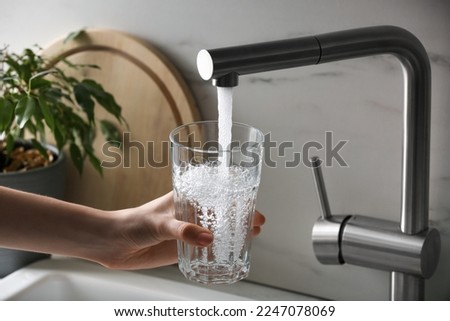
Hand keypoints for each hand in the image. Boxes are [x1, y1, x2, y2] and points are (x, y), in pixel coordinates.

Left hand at [94, 192, 265, 269]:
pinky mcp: (184, 248)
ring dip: (234, 233)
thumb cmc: (134, 222)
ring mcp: (189, 231)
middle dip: (242, 216)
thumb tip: (208, 240)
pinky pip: (207, 250)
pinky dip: (220, 251)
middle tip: (258, 222)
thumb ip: (183, 230)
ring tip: (251, 236)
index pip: (217, 193)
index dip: (237, 196)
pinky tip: (231, 254)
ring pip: (218, 230)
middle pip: (223, 212)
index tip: (253, 202)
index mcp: (187, 197)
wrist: (115, 243)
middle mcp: (191, 213)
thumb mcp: (160, 222)